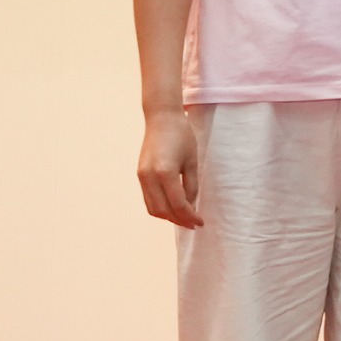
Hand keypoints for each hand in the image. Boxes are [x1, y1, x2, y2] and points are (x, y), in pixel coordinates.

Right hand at [137, 107, 205, 229]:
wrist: (161, 117)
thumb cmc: (181, 135)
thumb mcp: (192, 161)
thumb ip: (191, 186)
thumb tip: (190, 205)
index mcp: (165, 172)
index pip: (178, 204)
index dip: (190, 216)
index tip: (200, 222)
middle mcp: (150, 176)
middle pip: (164, 210)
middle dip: (179, 220)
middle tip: (193, 223)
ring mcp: (142, 176)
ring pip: (153, 208)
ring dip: (168, 216)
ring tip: (183, 217)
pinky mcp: (140, 175)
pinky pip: (148, 199)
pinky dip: (160, 207)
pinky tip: (172, 207)